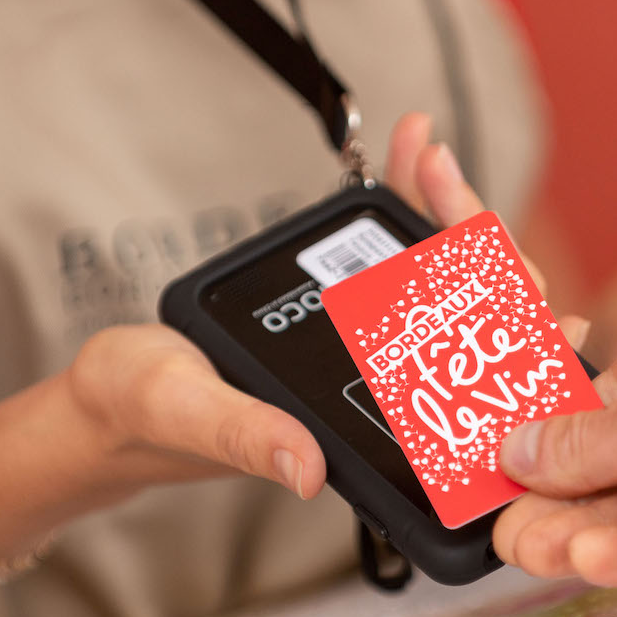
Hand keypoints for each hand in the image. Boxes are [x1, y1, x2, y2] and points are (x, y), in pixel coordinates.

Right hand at [64, 113, 545, 501]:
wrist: (114, 399)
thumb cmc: (145, 413)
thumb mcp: (188, 414)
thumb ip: (244, 436)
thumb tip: (306, 467)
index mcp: (364, 428)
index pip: (460, 376)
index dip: (499, 324)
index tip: (501, 261)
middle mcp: (381, 386)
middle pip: (466, 317)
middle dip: (473, 244)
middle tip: (444, 173)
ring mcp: (367, 348)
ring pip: (436, 281)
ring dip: (440, 211)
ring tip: (425, 149)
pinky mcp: (343, 313)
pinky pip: (387, 257)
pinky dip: (401, 203)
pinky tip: (406, 155)